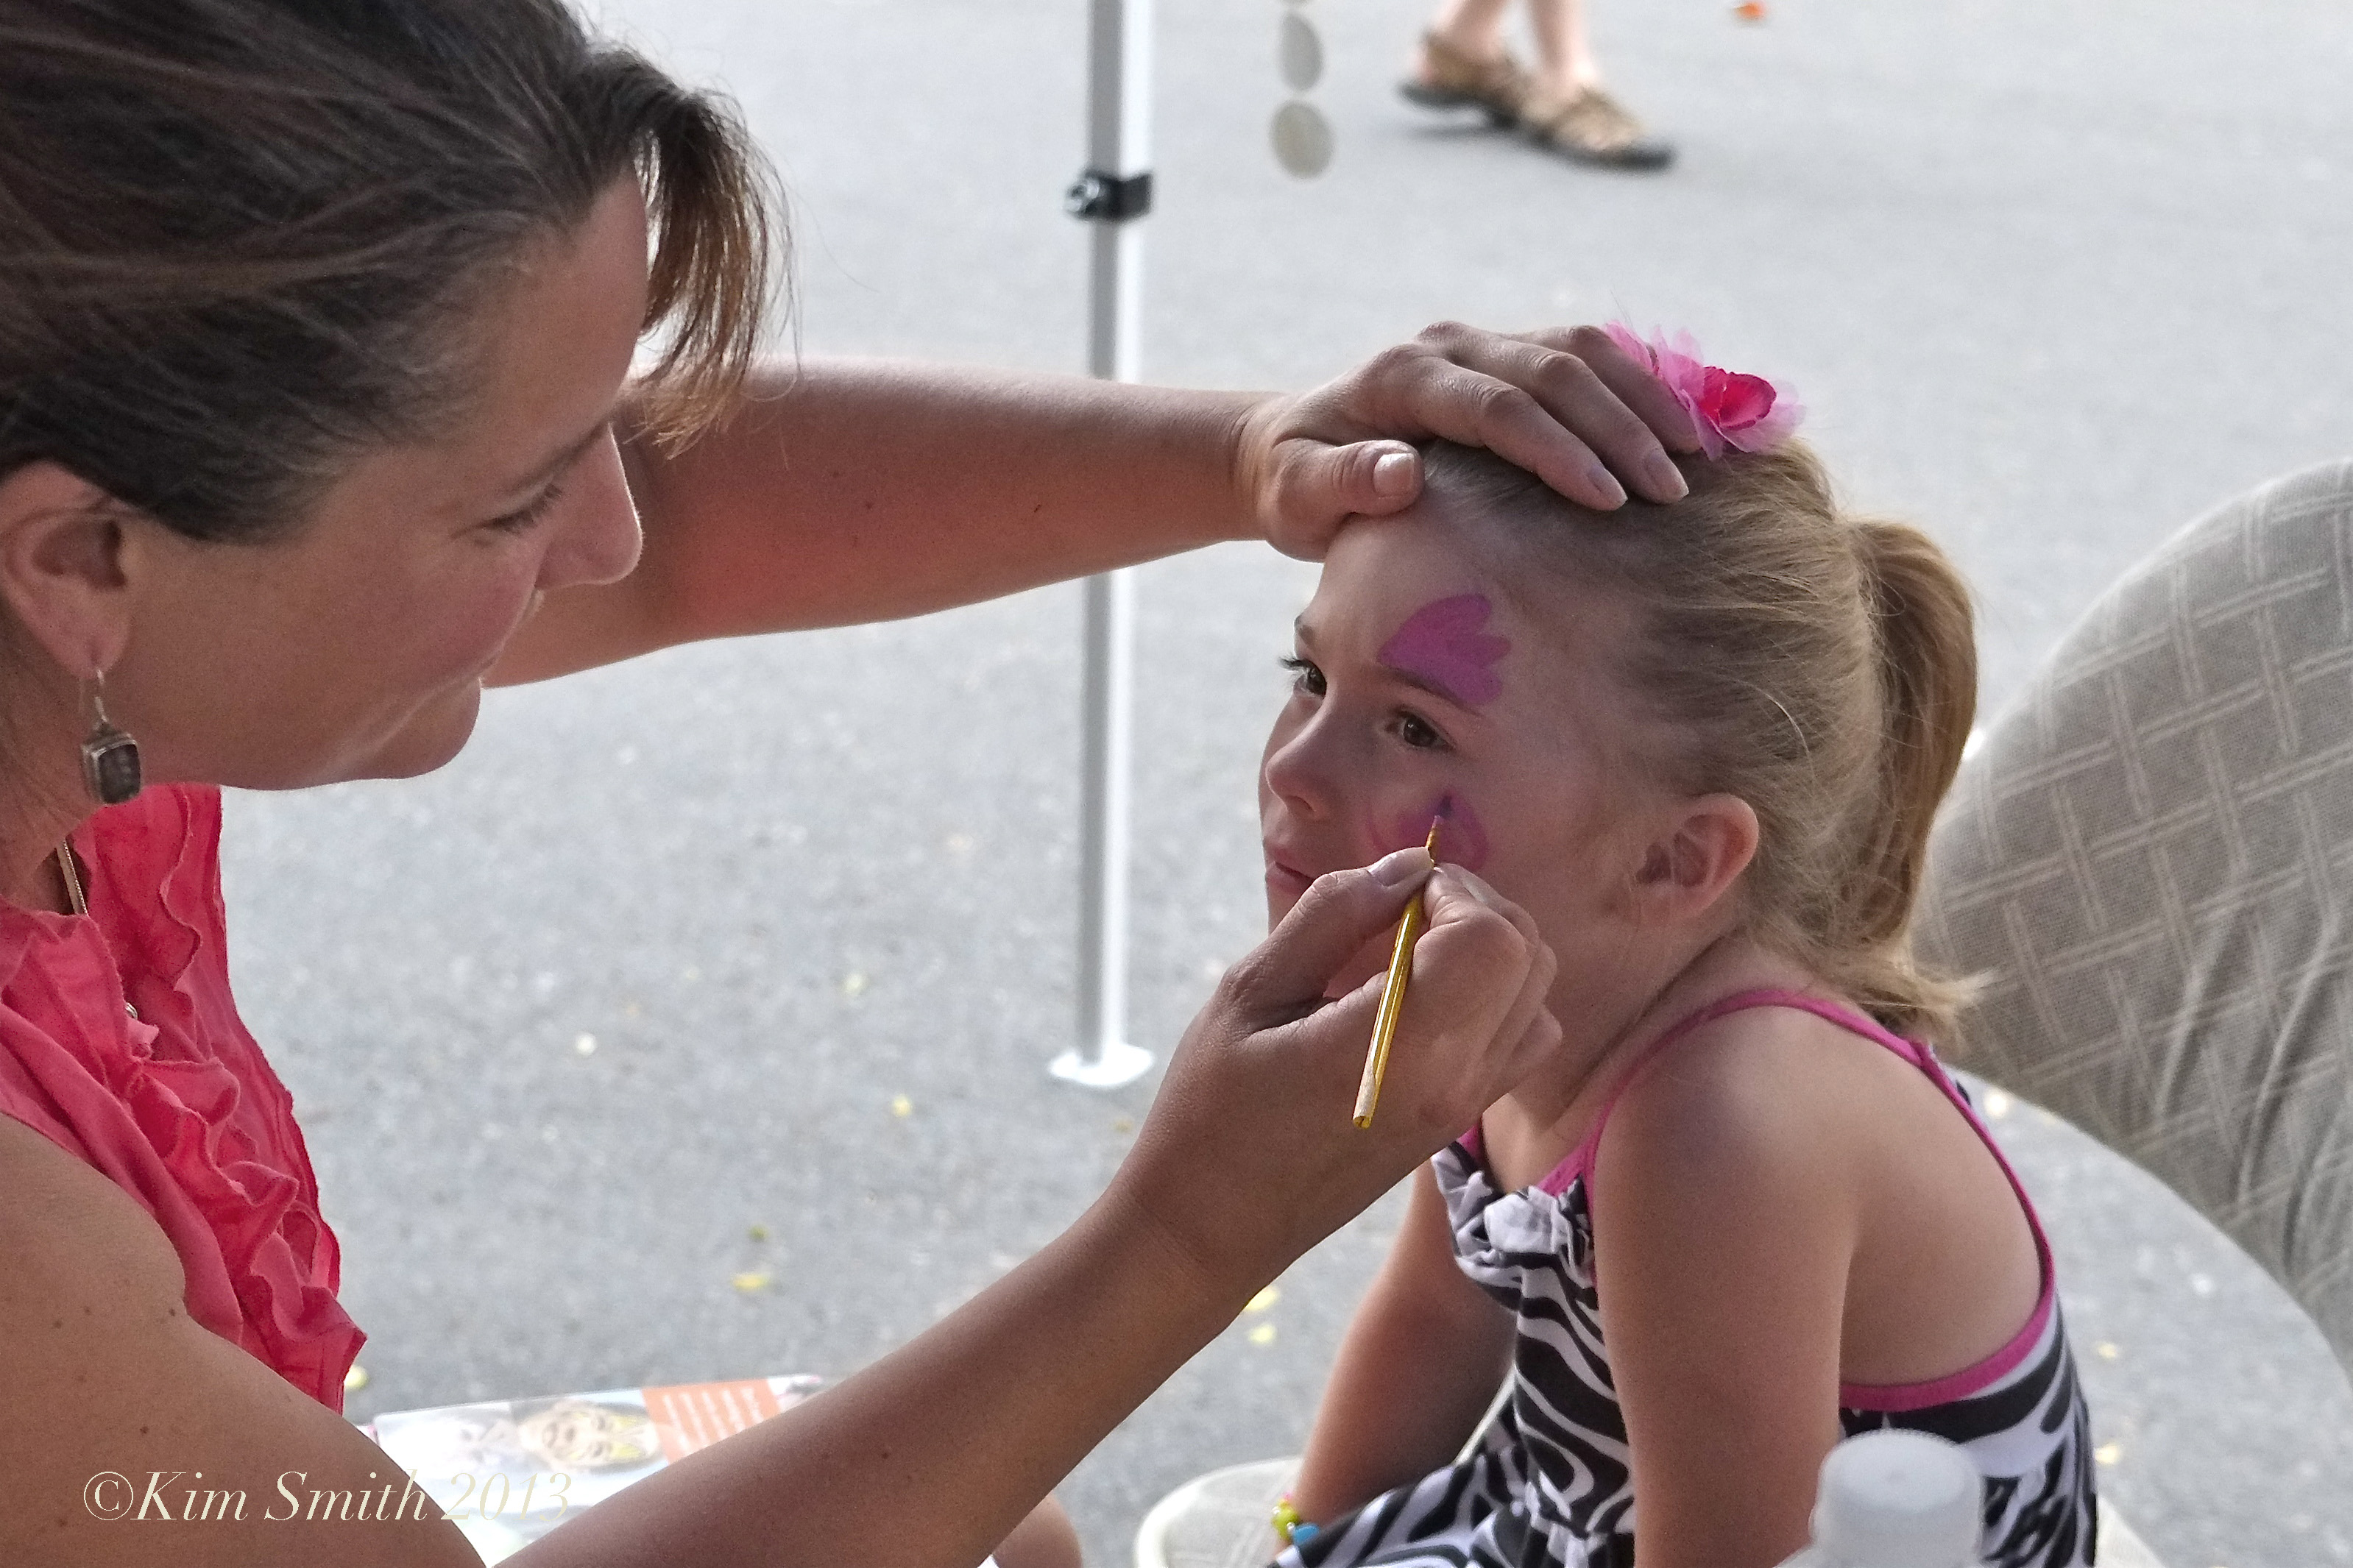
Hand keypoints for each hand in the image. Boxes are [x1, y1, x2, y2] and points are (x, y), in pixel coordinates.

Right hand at [1108, 849, 1559, 1292]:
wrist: (1209, 1229)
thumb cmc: (1209, 1110)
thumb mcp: (1250, 992)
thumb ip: (1332, 916)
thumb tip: (1405, 866)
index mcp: (1399, 1046)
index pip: (1492, 938)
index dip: (1451, 892)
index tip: (1391, 894)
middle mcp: (1452, 1079)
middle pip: (1528, 956)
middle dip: (1474, 909)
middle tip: (1397, 912)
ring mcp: (1463, 1107)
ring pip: (1536, 994)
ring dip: (1488, 951)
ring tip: (1408, 953)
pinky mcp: (1457, 1123)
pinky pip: (1520, 1040)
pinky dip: (1493, 997)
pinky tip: (1420, 998)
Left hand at [1232, 322, 1704, 560]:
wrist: (1287, 445)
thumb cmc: (1293, 485)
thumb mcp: (1295, 497)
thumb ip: (1342, 483)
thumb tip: (1404, 469)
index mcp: (1401, 376)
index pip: (1498, 406)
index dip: (1559, 449)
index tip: (1610, 500)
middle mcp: (1448, 344)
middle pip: (1554, 370)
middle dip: (1620, 429)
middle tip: (1671, 493)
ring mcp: (1483, 341)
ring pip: (1582, 348)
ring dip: (1643, 397)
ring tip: (1694, 455)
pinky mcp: (1508, 352)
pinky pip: (1587, 352)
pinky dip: (1639, 379)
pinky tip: (1684, 418)